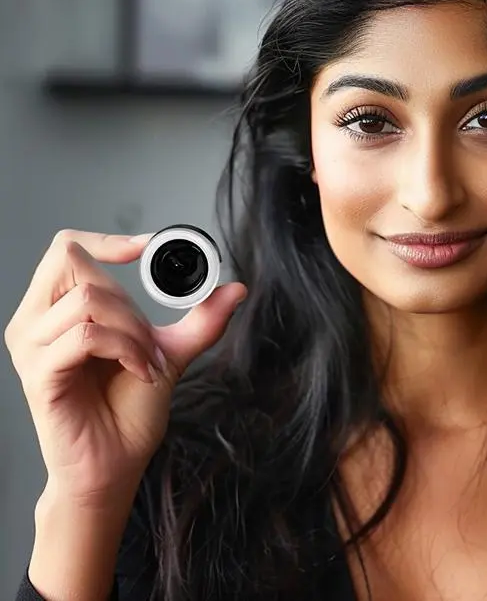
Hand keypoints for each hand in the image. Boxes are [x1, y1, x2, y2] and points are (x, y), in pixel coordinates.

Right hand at [4, 230, 246, 508]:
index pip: (66, 247)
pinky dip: (126, 349)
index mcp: (55, 309)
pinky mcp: (39, 375)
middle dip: (129, 297)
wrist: (116, 465)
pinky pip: (86, 337)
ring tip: (149, 361)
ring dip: (134, 328)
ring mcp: (32, 348)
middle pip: (73, 262)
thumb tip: (236, 287)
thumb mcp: (171, 352)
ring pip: (87, 299)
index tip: (149, 248)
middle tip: (150, 338)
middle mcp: (34, 322)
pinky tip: (143, 372)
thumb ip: (200, 319)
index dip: (108, 239)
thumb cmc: (129, 409)